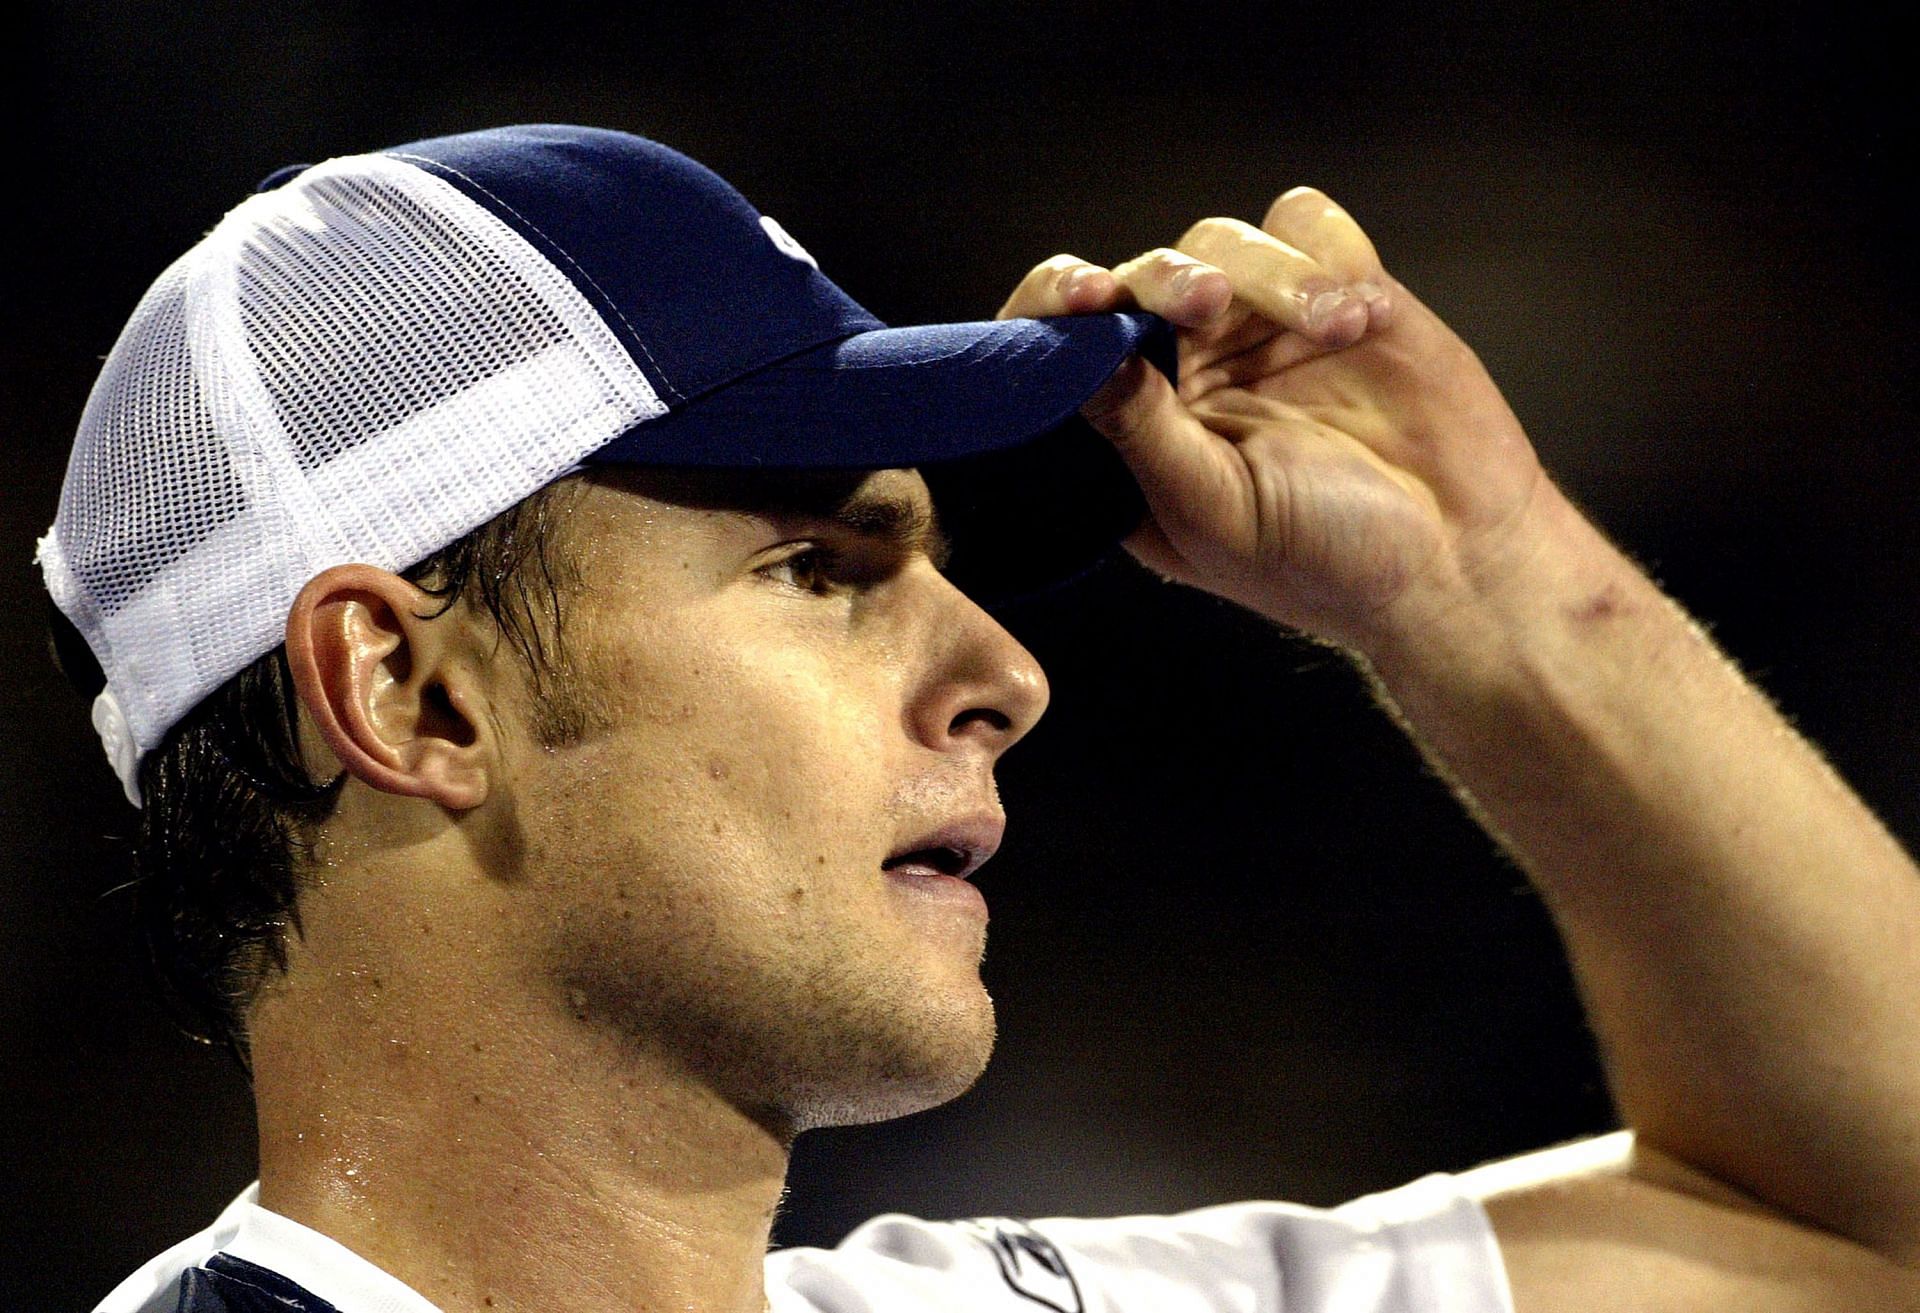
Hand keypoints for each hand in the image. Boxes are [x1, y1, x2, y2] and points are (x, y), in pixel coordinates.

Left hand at [999, 190, 1554, 655]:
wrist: (1459, 556)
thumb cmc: (1325, 562)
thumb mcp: (1218, 512)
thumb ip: (1141, 434)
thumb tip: (1075, 357)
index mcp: (1137, 431)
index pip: (1065, 347)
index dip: (1056, 307)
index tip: (1087, 298)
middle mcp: (1187, 370)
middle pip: (1143, 275)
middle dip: (1168, 278)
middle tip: (1208, 303)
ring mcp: (1260, 327)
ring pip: (1225, 240)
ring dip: (1270, 273)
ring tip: (1335, 327)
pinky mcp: (1337, 290)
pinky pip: (1305, 224)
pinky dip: (1328, 255)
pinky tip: (1362, 319)